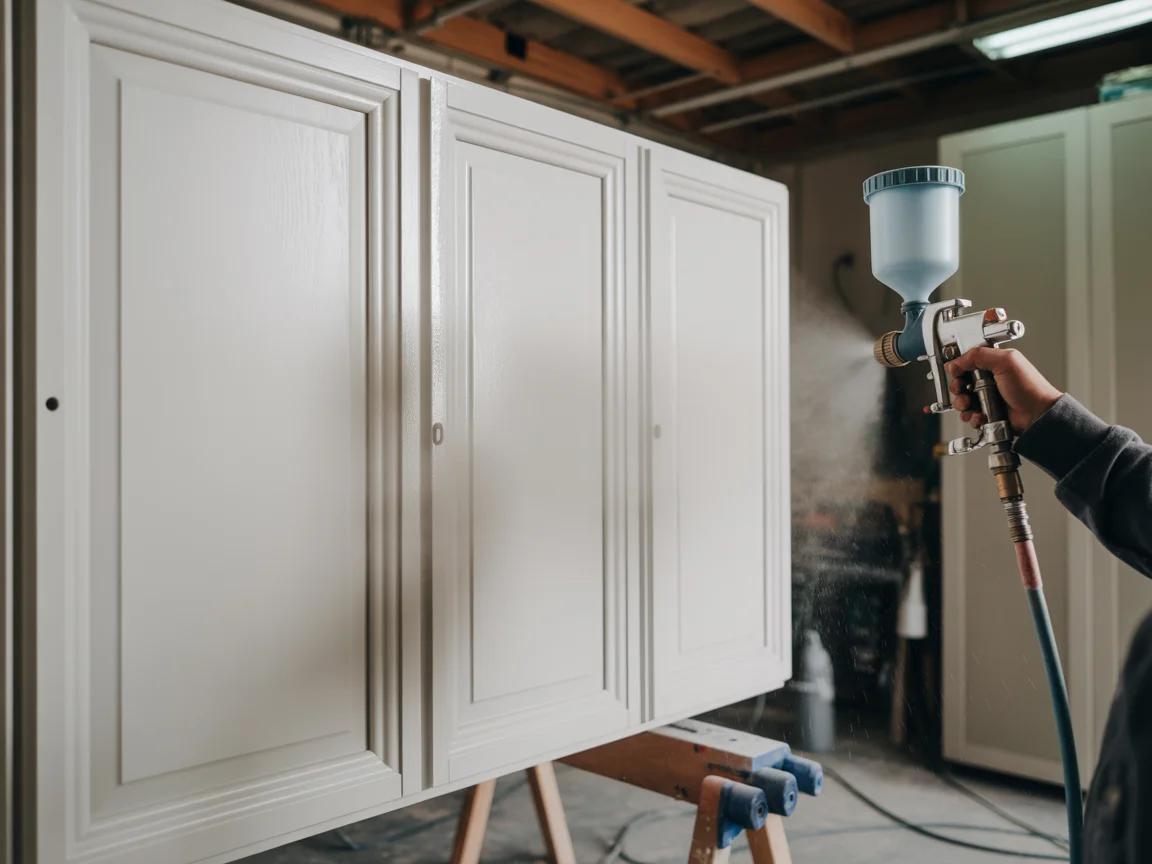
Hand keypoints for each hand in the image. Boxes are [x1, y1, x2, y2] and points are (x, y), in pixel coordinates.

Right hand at [928, 347, 1062, 433]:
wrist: (1037, 414)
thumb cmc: (1029, 387)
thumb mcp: (1005, 361)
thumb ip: (979, 355)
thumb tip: (955, 362)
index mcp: (993, 364)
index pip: (966, 362)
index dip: (958, 368)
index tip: (957, 372)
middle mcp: (988, 380)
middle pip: (960, 382)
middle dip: (958, 387)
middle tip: (962, 390)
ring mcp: (986, 397)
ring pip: (962, 400)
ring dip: (962, 403)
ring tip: (969, 405)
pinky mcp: (986, 413)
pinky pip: (969, 415)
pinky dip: (971, 416)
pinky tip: (980, 415)